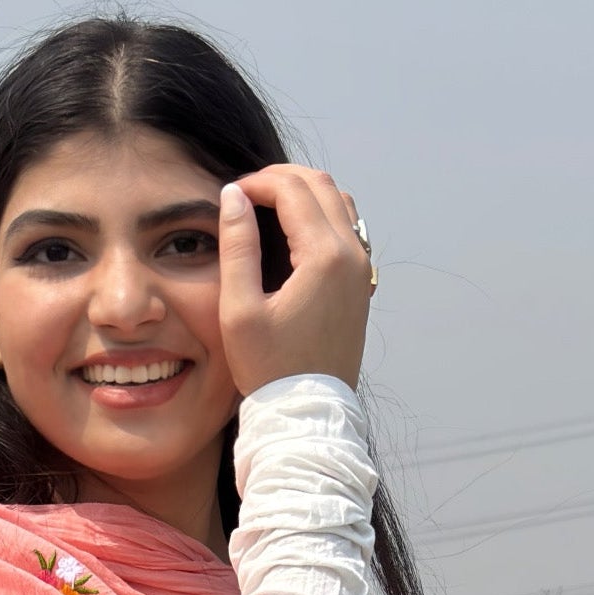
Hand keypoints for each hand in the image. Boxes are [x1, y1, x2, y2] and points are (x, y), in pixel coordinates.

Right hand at [217, 165, 372, 397]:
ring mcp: (362, 271)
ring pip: (339, 202)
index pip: (292, 189)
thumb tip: (233, 195)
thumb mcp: (240, 310)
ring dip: (304, 193)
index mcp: (324, 257)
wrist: (308, 415)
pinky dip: (321, 215)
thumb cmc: (270, 369)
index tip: (231, 195)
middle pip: (320, 185)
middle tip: (248, 194)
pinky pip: (348, 229)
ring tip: (268, 206)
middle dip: (281, 179)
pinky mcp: (361, 285)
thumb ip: (237, 246)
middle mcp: (352, 256)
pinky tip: (293, 231)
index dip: (257, 182)